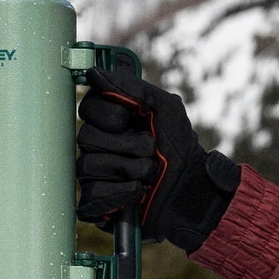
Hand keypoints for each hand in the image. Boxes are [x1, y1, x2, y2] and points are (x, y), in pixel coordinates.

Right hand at [76, 67, 239, 251]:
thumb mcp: (164, 107)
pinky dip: (119, 194)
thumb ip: (131, 87)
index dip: (109, 114)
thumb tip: (94, 73)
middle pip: (86, 138)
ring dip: (128, 169)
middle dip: (126, 145)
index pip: (86, 108)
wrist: (193, 188)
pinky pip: (90, 197)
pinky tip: (138, 191)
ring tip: (149, 173)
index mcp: (108, 121)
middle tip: (149, 150)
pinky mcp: (96, 204)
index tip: (131, 119)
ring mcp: (94, 175)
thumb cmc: (179, 147)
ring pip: (88, 167)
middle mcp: (96, 147)